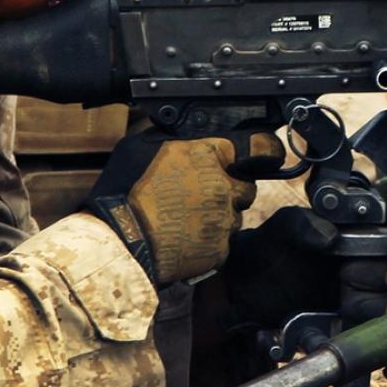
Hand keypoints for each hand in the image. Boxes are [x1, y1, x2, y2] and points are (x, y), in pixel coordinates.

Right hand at [88, 131, 285, 284]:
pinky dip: (207, 240)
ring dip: (217, 216)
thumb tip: (187, 136)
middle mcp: (224, 186)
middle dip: (230, 188)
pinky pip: (222, 242)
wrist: (119, 241)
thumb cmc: (124, 192)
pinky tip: (182, 237)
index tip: (266, 152)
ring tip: (183, 219)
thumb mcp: (143, 146)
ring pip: (233, 216)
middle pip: (246, 186)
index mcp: (208, 156)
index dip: (265, 149)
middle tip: (199, 194)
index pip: (260, 147)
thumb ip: (175, 140)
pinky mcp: (219, 250)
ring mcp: (224, 220)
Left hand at [224, 203, 386, 329]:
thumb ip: (302, 225)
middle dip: (380, 276)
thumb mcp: (281, 228)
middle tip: (346, 274)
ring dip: (369, 306)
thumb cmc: (268, 248)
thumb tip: (330, 237)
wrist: (246, 286)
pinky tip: (334, 327)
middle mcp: (369, 259)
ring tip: (342, 303)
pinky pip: (367, 334)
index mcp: (361, 228)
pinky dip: (355, 334)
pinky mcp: (350, 322)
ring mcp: (362, 292)